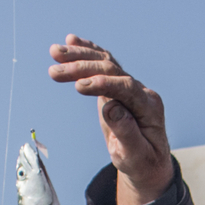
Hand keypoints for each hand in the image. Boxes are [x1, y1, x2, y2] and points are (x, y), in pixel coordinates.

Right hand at [49, 35, 171, 204]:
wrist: (147, 163)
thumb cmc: (142, 163)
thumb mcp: (136, 155)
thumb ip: (127, 132)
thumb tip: (111, 107)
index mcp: (149, 108)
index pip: (126, 88)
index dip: (103, 84)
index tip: (79, 87)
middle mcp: (141, 92)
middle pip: (112, 71)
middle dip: (83, 68)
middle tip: (55, 71)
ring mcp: (130, 87)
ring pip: (105, 63)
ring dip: (80, 56)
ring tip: (54, 52)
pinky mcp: (117, 87)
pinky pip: (103, 65)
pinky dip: (87, 52)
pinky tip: (71, 41)